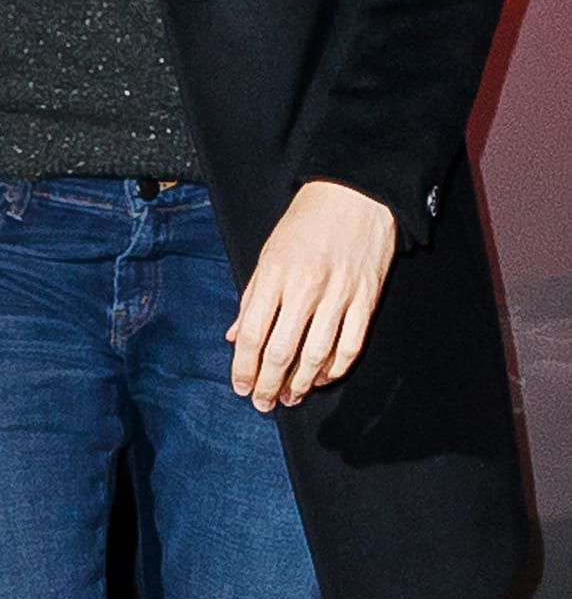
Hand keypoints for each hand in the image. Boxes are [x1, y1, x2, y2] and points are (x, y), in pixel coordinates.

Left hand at [228, 180, 395, 411]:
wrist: (353, 196)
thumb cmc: (306, 221)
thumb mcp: (268, 251)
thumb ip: (251, 296)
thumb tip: (234, 336)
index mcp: (274, 273)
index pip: (252, 331)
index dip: (243, 366)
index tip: (239, 385)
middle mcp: (305, 288)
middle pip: (281, 350)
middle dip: (267, 383)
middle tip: (262, 402)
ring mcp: (338, 296)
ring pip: (316, 356)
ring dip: (300, 384)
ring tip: (289, 397)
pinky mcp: (365, 302)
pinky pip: (349, 347)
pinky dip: (334, 370)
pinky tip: (321, 378)